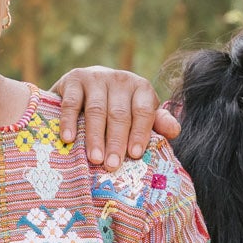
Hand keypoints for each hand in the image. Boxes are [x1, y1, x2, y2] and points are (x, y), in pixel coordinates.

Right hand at [51, 66, 176, 168]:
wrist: (86, 85)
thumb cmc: (118, 107)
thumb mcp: (139, 114)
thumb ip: (157, 123)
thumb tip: (174, 131)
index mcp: (141, 88)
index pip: (143, 111)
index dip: (140, 133)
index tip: (135, 155)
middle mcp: (120, 79)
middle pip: (119, 113)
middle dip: (117, 141)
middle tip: (112, 165)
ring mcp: (96, 77)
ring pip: (96, 110)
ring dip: (95, 136)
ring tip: (94, 158)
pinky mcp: (73, 79)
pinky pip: (71, 103)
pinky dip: (69, 121)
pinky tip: (68, 139)